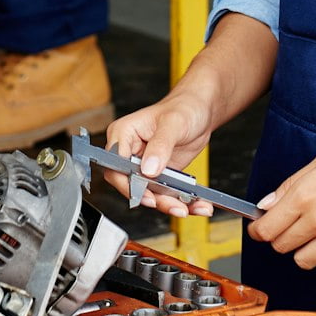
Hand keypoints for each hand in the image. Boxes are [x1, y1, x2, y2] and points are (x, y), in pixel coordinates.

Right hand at [104, 94, 215, 216]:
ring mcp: (144, 166)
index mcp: (124, 134)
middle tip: (172, 205)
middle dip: (152, 199)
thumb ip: (160, 145)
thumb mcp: (173, 123)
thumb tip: (148, 169)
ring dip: (168, 204)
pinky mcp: (159, 175)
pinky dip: (181, 202)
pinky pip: (165, 194)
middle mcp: (130, 152)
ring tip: (187, 207)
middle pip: (131, 185)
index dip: (127, 183)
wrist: (200, 111)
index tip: (145, 194)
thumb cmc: (183, 107)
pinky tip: (197, 205)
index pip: (115, 165)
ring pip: (149, 194)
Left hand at [247, 127, 315, 274]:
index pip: (267, 228)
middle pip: (282, 246)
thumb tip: (266, 205)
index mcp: (304, 194)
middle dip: (281, 237)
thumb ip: (290, 187)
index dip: (259, 230)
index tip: (260, 229)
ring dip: (305, 250)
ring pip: (304, 261)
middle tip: (292, 226)